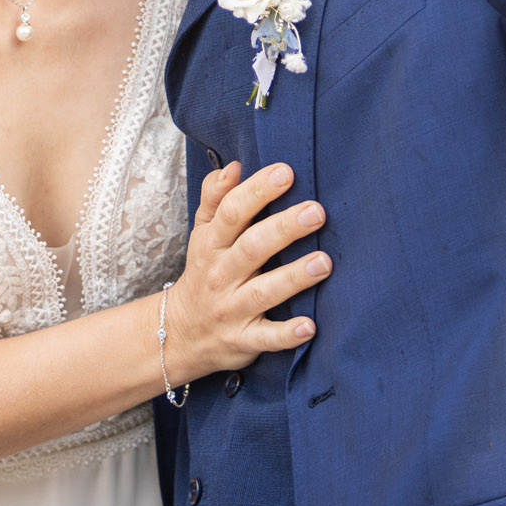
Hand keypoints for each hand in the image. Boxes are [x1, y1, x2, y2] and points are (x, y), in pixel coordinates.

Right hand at [163, 161, 327, 385]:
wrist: (181, 333)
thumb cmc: (205, 271)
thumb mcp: (202, 232)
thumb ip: (215, 197)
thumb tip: (235, 166)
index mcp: (212, 243)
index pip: (232, 212)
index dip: (257, 191)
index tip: (286, 172)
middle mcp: (222, 274)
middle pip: (252, 247)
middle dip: (284, 228)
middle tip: (317, 211)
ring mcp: (233, 308)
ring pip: (264, 291)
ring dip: (294, 277)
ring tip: (324, 262)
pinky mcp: (244, 340)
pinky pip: (267, 338)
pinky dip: (287, 334)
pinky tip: (309, 326)